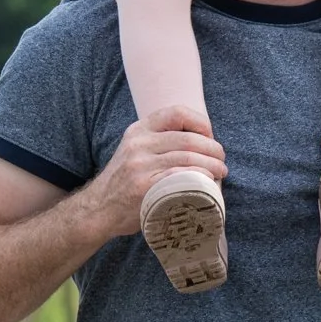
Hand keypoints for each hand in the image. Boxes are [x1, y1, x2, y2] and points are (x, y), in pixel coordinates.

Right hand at [89, 108, 225, 245]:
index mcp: (139, 130)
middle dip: (213, 148)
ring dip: (212, 164)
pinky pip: (181, 175)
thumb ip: (159, 141)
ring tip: (221, 172)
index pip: (176, 112)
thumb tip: (200, 139)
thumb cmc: (126, 181)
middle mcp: (139, 144)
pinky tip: (208, 181)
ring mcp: (140, 165)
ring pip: (188, 156)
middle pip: (188, 138)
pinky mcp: (144, 186)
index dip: (200, 122)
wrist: (99, 209)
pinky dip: (200, 176)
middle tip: (221, 159)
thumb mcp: (135, 151)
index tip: (210, 137)